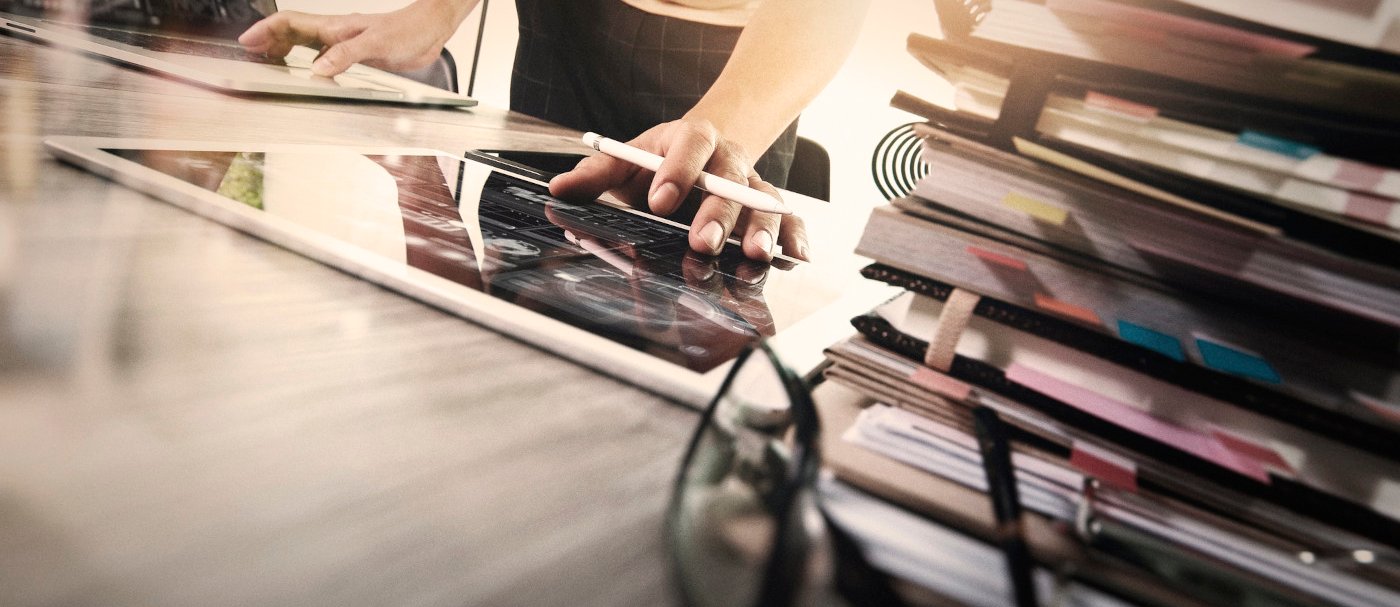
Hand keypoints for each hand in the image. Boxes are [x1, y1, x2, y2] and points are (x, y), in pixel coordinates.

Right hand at [237, 0, 471, 76]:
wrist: (430, 29)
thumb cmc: (408, 31)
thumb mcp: (376, 44)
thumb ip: (346, 55)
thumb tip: (318, 68)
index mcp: (335, 27)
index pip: (290, 23)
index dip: (266, 31)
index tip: (247, 41)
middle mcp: (336, 33)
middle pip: (291, 32)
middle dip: (267, 41)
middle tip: (249, 54)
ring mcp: (344, 42)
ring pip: (305, 43)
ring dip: (284, 49)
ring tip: (267, 61)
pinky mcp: (356, 53)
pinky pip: (323, 55)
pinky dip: (308, 61)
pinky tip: (307, 72)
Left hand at [548, 119, 810, 262]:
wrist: (704, 147)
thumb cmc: (661, 160)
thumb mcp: (627, 159)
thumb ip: (596, 173)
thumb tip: (560, 189)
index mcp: (692, 138)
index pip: (690, 145)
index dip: (677, 171)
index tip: (659, 200)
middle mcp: (728, 159)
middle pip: (730, 179)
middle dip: (717, 213)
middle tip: (701, 242)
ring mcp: (751, 183)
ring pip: (763, 201)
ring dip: (760, 228)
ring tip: (754, 255)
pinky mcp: (765, 207)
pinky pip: (789, 218)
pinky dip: (795, 236)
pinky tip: (796, 257)